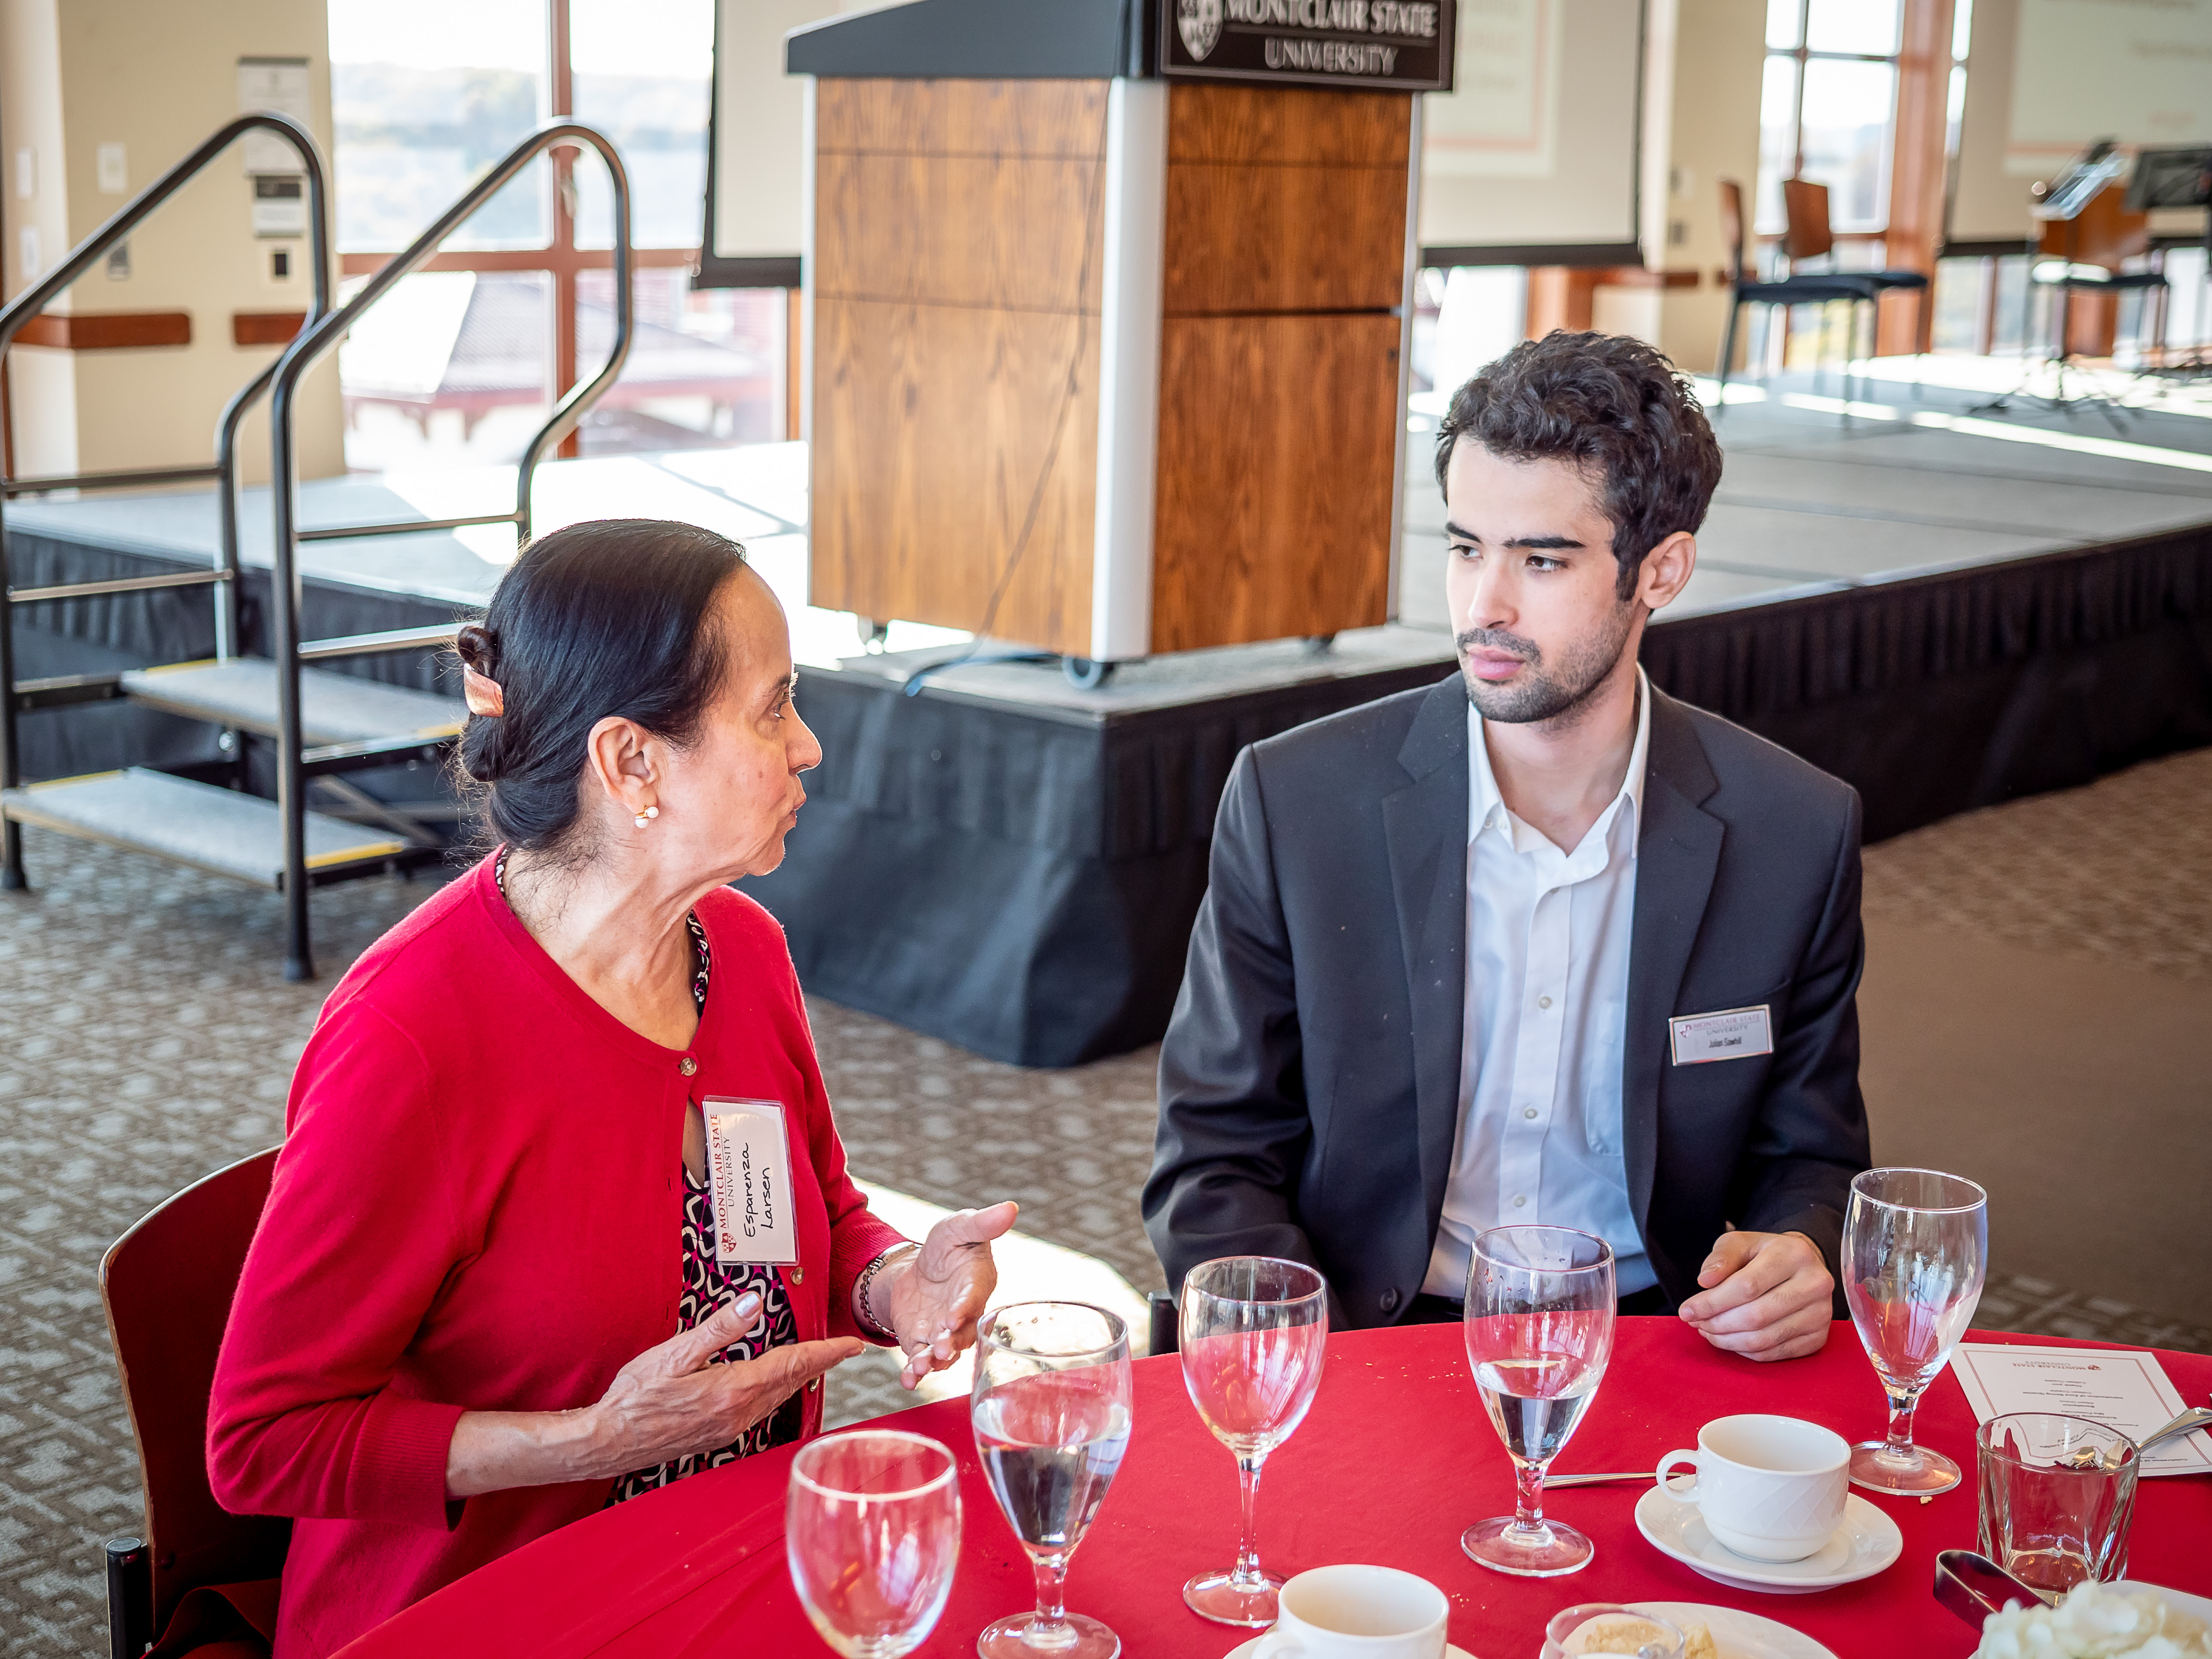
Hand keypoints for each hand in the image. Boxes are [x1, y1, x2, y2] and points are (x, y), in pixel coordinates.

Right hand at [588, 1292, 864, 1472]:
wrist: (608, 1441)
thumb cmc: (635, 1397)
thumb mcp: (675, 1354)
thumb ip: (720, 1329)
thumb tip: (754, 1303)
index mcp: (733, 1390)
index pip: (793, 1365)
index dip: (827, 1353)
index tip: (853, 1345)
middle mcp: (739, 1413)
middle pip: (791, 1382)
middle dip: (819, 1363)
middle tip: (842, 1348)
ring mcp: (730, 1428)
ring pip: (777, 1397)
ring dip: (798, 1377)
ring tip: (815, 1359)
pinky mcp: (719, 1435)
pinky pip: (760, 1408)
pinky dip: (776, 1390)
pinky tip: (773, 1382)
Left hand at [877, 1201, 1018, 1389]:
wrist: (920, 1268)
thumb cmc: (948, 1245)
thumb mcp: (959, 1227)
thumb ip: (982, 1223)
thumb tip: (1010, 1209)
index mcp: (977, 1284)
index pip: (974, 1298)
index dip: (965, 1308)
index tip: (954, 1316)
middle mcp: (964, 1314)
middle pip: (962, 1333)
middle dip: (951, 1342)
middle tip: (940, 1348)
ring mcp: (943, 1332)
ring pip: (943, 1353)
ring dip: (933, 1362)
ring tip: (920, 1367)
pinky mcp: (922, 1342)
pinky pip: (921, 1360)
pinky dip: (915, 1372)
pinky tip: (908, 1379)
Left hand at [1677, 1230, 1833, 1361]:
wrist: (1801, 1267)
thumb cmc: (1764, 1254)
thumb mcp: (1740, 1243)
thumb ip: (1721, 1258)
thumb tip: (1705, 1281)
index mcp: (1795, 1254)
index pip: (1746, 1286)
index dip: (1712, 1302)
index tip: (1687, 1310)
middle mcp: (1815, 1284)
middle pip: (1755, 1316)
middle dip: (1717, 1324)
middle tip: (1695, 1323)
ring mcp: (1821, 1314)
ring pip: (1765, 1339)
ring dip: (1728, 1340)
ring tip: (1707, 1332)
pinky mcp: (1819, 1338)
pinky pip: (1775, 1353)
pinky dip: (1747, 1351)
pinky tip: (1730, 1340)